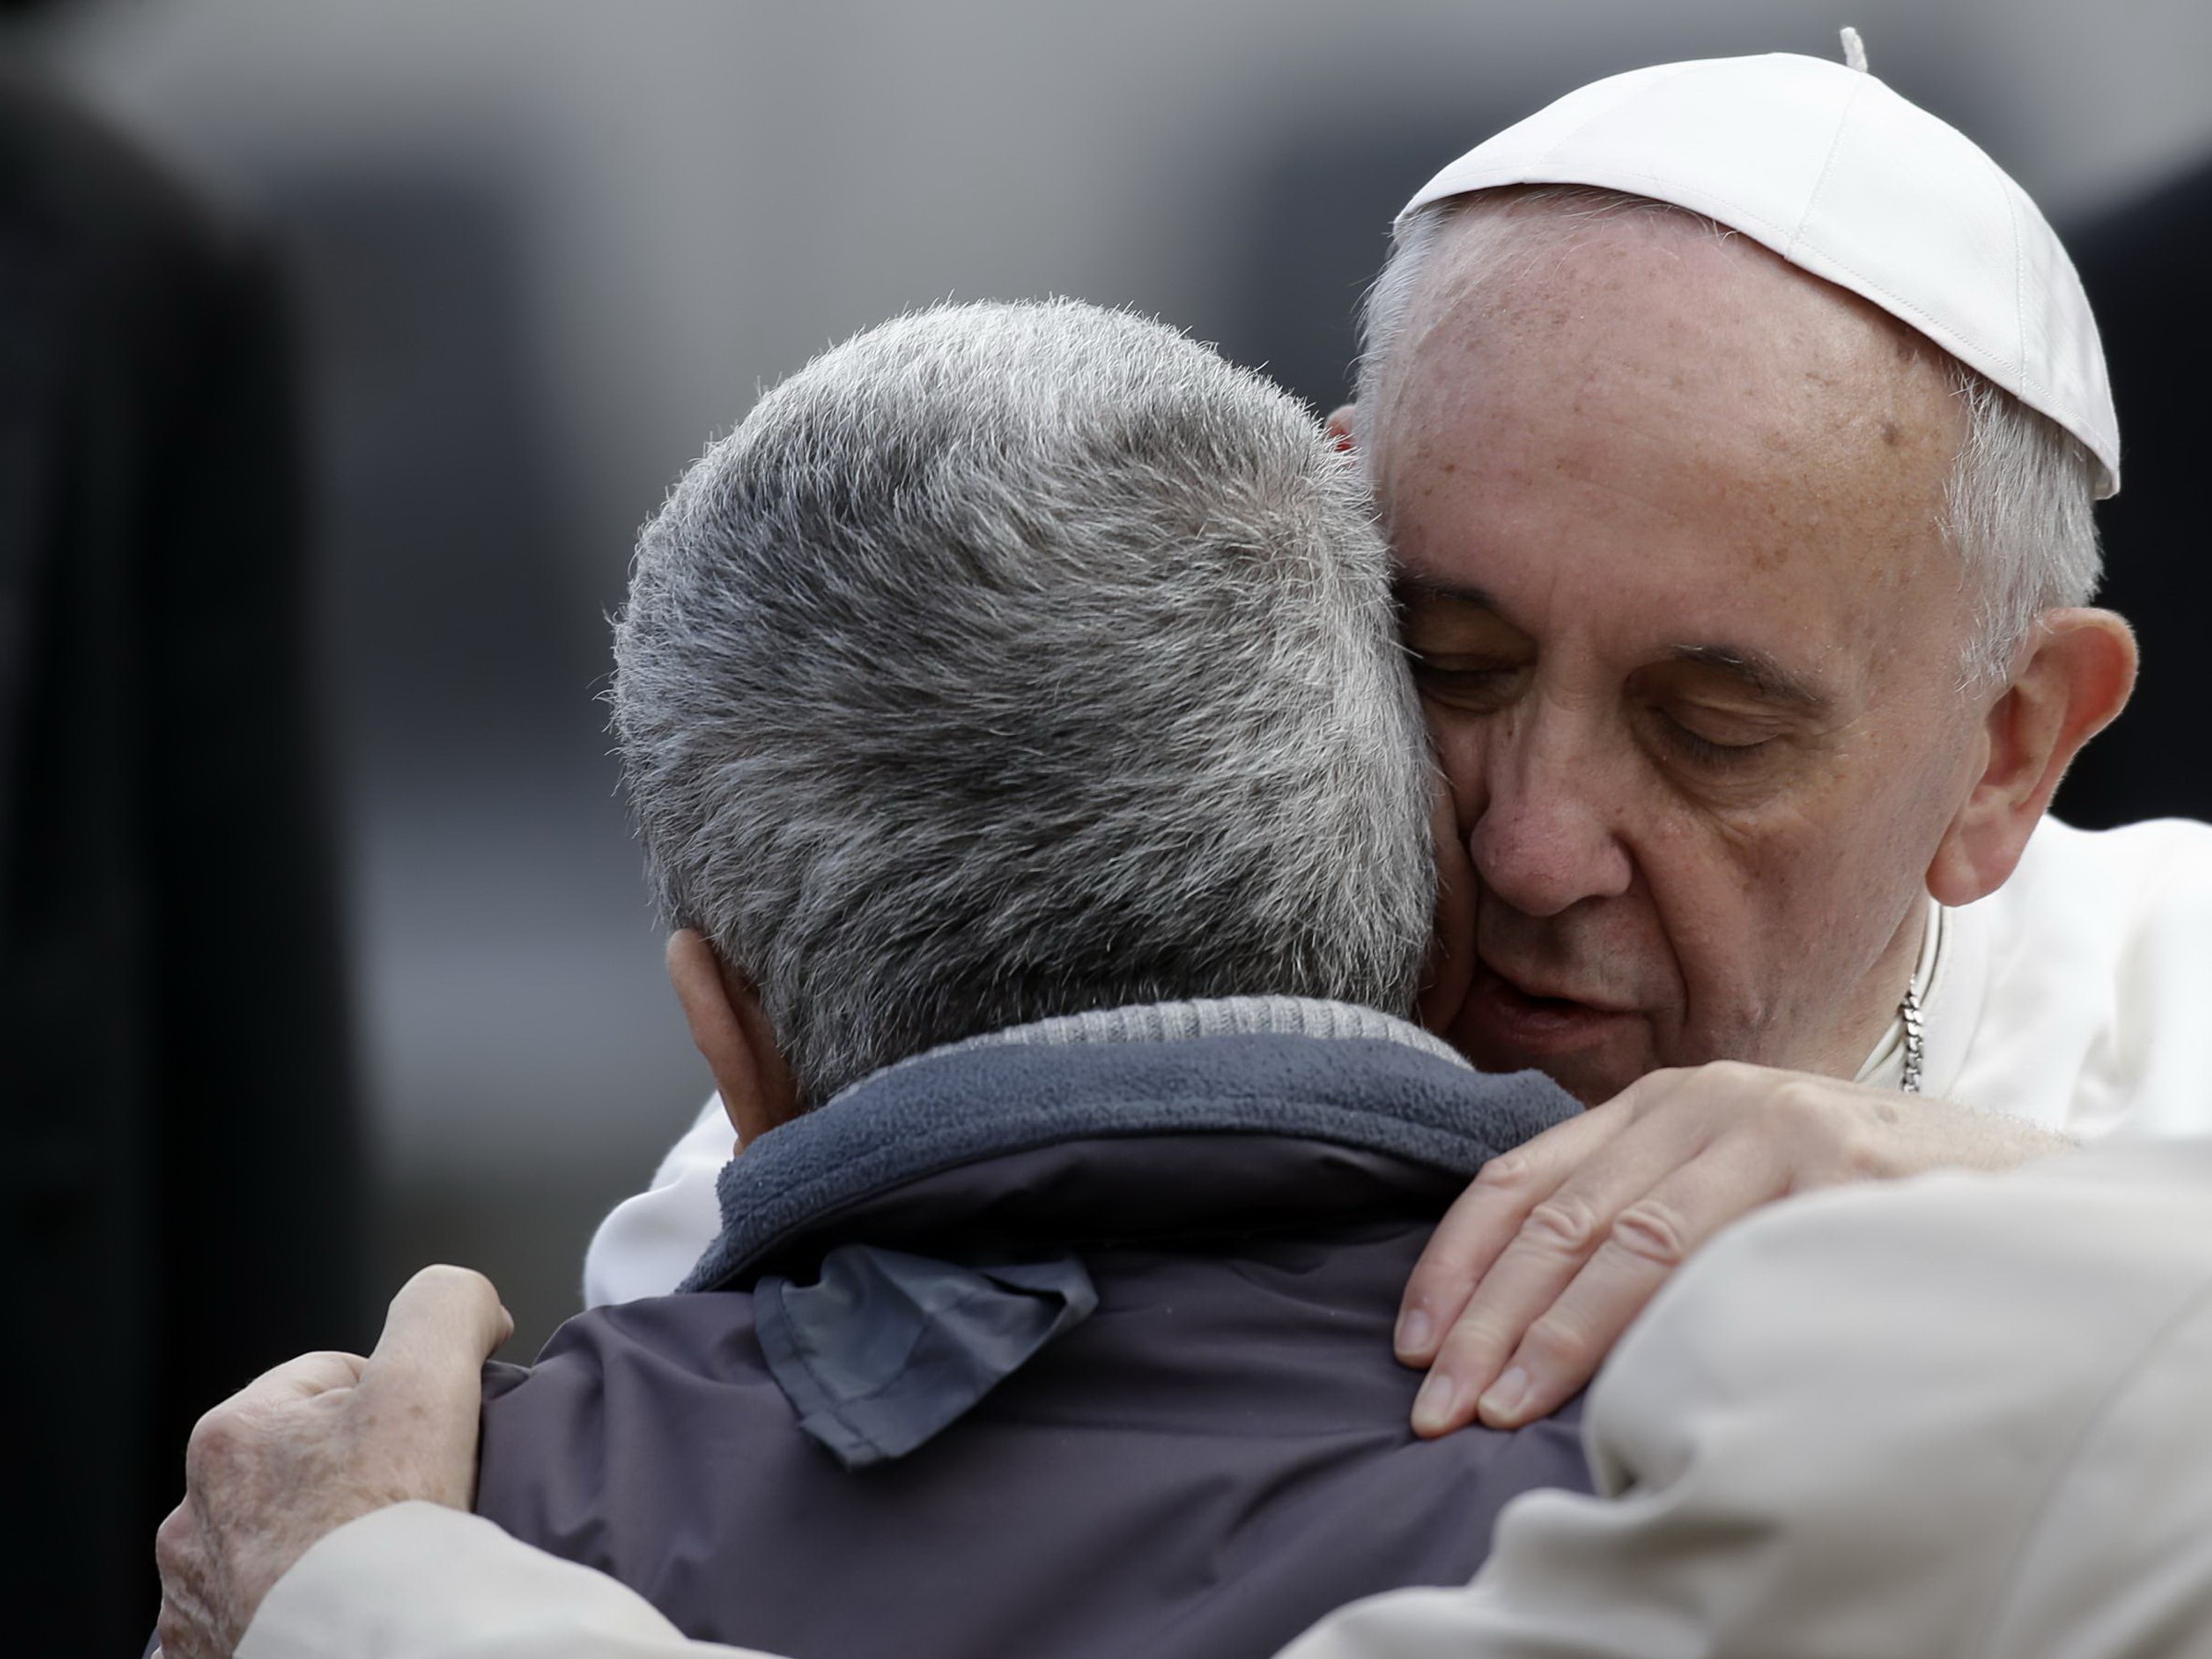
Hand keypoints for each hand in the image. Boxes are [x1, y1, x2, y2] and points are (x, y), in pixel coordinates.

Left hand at [155, 1265, 511, 1658]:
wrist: (369, 1658)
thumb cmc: (383, 1533)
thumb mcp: (429, 1378)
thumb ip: (445, 1306)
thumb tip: (468, 1303)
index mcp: (233, 1433)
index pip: (339, 1378)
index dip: (406, 1405)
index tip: (432, 1448)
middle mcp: (196, 1516)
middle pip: (313, 1461)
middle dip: (366, 1474)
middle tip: (420, 1510)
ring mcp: (199, 1598)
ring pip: (288, 1542)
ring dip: (332, 1546)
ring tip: (390, 1567)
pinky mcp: (215, 1657)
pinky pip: (272, 1612)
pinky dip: (312, 1607)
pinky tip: (355, 1609)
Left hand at [1397, 1062, 2072, 1435]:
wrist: (2021, 1188)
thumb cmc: (1854, 1202)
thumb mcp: (1731, 1184)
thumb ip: (1641, 1217)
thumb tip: (1513, 1320)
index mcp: (1662, 1103)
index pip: (1522, 1178)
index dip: (1456, 1263)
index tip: (1415, 1344)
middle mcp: (1706, 1100)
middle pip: (1559, 1217)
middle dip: (1486, 1318)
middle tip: (1436, 1404)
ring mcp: (1777, 1127)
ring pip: (1632, 1241)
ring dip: (1558, 1336)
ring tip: (1501, 1408)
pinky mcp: (1844, 1170)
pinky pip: (1735, 1260)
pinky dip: (1669, 1327)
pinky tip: (1626, 1389)